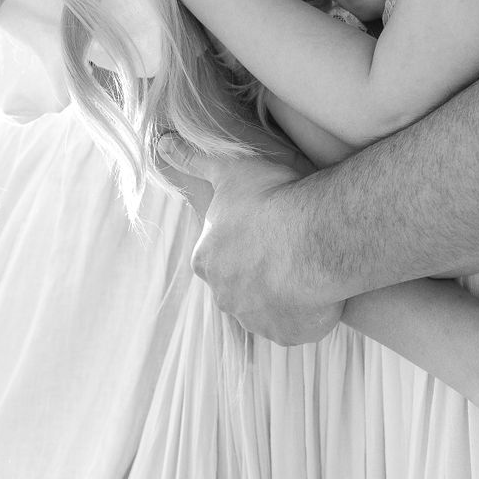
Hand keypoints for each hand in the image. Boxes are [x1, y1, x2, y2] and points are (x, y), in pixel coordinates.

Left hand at [160, 137, 344, 344]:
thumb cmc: (270, 198)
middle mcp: (224, 296)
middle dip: (258, 269)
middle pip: (239, 284)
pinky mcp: (286, 335)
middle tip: (288, 244)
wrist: (312, 238)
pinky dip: (303, 314)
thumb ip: (193, 159)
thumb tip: (161, 142)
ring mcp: (255, 320)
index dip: (242, 239)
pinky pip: (293, 327)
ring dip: (281, 292)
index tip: (265, 224)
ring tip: (306, 264)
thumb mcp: (229, 169)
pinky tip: (317, 290)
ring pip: (266, 307)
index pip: (216, 254)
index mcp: (206, 260)